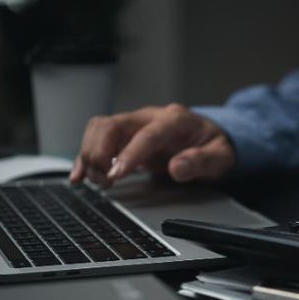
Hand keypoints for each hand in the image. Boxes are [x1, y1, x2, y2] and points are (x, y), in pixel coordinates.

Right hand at [69, 103, 235, 186]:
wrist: (212, 138)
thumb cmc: (215, 146)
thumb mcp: (219, 157)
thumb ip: (201, 161)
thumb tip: (178, 168)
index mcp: (175, 120)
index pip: (147, 133)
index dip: (130, 153)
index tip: (117, 173)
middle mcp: (150, 117)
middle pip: (113, 125)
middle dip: (101, 153)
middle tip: (106, 181)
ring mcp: (135, 125)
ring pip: (99, 130)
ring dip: (91, 155)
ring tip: (100, 182)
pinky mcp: (126, 137)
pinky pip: (98, 140)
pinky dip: (86, 157)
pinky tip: (79, 175)